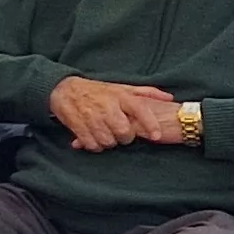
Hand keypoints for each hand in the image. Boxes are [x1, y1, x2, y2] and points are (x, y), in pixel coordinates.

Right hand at [48, 76, 182, 152]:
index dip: (150, 124)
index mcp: (120, 96)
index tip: (156, 136)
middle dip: (125, 137)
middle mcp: (107, 106)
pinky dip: (96, 146)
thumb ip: (147, 93)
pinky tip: (95, 138)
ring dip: (110, 142)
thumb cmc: (98, 91)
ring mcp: (91, 117)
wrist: (65, 89)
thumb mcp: (123, 87)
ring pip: (108, 141)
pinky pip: (93, 145)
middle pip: (124, 132)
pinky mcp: (77, 126)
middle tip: (122, 134)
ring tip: (107, 135)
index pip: (140, 109)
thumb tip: (169, 98)